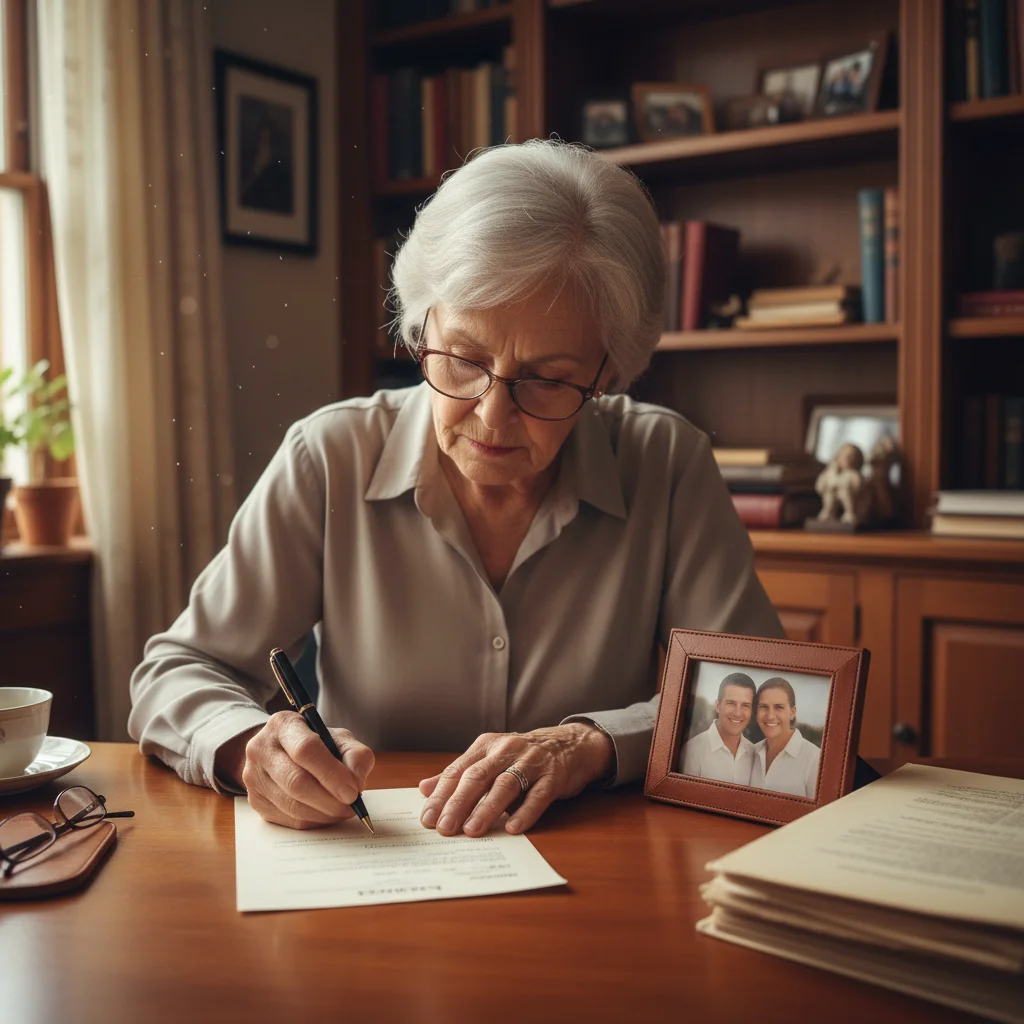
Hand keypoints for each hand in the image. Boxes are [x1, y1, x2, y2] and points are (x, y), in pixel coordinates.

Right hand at [235, 712, 374, 829]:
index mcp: (283, 725)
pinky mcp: (255, 801)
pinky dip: (313, 821)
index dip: (332, 773)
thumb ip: (355, 754)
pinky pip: (288, 819)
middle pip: (296, 781)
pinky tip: (326, 814)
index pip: (306, 749)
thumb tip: (356, 782)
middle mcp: (262, 749)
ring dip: (324, 813)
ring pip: (292, 805)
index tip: (353, 791)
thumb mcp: (337, 738)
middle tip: (351, 806)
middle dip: (329, 799)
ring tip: (343, 810)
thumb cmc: (314, 744)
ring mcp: (254, 777)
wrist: (279, 751)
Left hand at [417, 723, 613, 836]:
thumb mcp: (490, 759)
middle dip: (458, 803)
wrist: (571, 744)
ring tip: (472, 830)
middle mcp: (506, 750)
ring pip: (505, 785)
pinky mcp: (553, 775)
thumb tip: (424, 788)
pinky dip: (525, 812)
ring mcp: (531, 762)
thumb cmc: (524, 756)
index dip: (441, 795)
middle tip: (444, 828)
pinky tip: (513, 827)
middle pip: (477, 777)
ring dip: (487, 808)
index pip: (458, 771)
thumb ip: (459, 774)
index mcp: (487, 746)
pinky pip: (538, 795)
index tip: (427, 818)